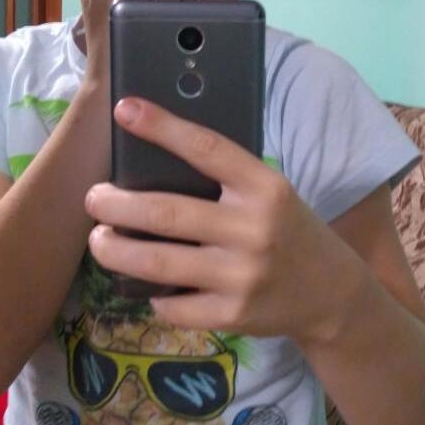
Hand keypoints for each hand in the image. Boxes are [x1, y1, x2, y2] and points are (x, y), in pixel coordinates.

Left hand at [85, 98, 358, 341]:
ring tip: (98, 239)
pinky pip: (172, 305)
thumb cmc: (289, 230)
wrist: (331, 291)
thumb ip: (228, 179)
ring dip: (115, 251)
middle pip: (165, 212)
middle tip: (93, 198)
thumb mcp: (271, 193)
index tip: (124, 108)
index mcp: (265, 186)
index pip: (207, 148)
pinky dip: (152, 294)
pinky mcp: (233, 316)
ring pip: (157, 262)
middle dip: (115, 205)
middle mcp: (253, 228)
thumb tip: (158, 159)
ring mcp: (242, 276)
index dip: (162, 127)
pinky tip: (147, 285)